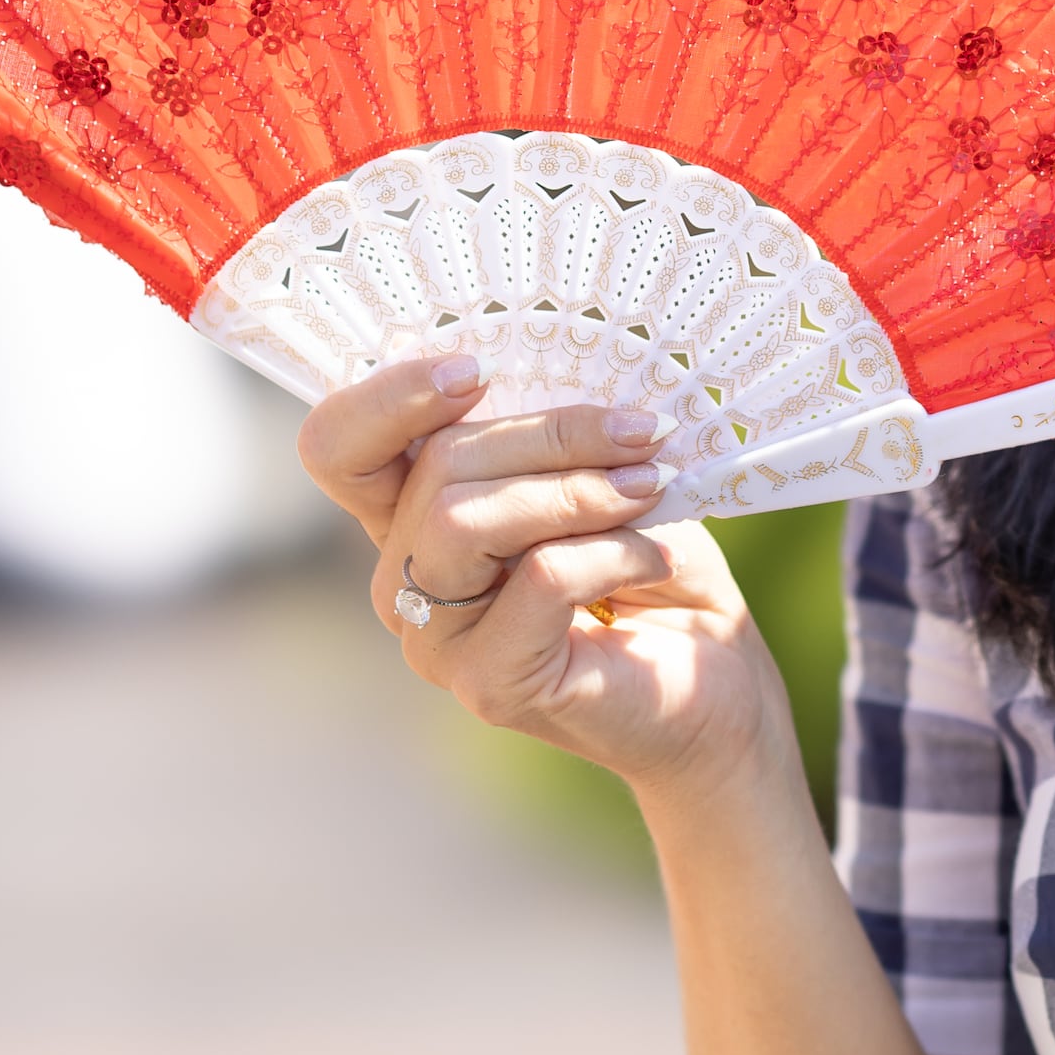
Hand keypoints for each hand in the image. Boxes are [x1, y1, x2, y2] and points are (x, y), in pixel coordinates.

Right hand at [297, 354, 799, 806]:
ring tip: (652, 489)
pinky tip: (658, 557)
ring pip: (462, 521)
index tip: (478, 369)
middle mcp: (405, 578)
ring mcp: (436, 638)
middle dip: (550, 435)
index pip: (340, 447)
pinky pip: (539, 578)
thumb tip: (570, 390)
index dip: (388, 397)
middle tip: (642, 436)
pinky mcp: (488, 683)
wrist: (714, 685)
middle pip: (435, 467)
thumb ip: (556, 439)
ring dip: (574, 491)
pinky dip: (613, 550)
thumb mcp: (603, 475)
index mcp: (415, 515)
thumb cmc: (656, 570)